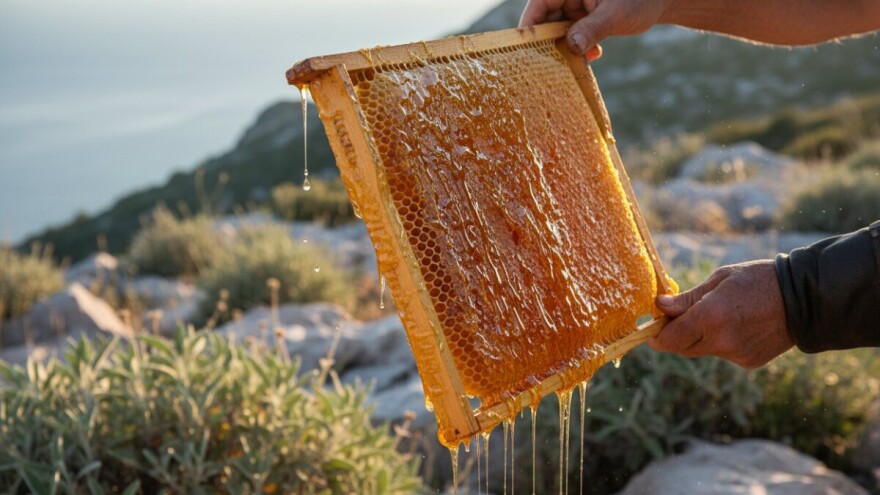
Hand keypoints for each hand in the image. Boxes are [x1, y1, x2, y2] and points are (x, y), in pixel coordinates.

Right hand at [519, 0, 674, 58]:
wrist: (662, 1)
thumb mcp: (616, 14)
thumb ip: (593, 29)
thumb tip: (571, 46)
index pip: (541, 3)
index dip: (530, 24)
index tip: (524, 47)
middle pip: (546, 19)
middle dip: (549, 42)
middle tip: (550, 64)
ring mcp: (577, 7)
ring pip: (559, 31)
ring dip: (566, 48)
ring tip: (575, 61)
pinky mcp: (585, 20)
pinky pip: (573, 36)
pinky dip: (579, 48)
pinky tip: (593, 54)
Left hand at [650, 260, 793, 368]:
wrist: (804, 299)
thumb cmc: (759, 280)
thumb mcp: (720, 280)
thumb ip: (688, 298)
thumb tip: (660, 306)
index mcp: (710, 316)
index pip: (668, 339)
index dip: (656, 335)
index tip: (654, 325)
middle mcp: (721, 340)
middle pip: (681, 348)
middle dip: (675, 335)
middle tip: (680, 317)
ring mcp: (736, 354)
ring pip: (701, 351)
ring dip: (699, 338)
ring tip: (719, 315)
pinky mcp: (748, 362)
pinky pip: (722, 354)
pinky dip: (721, 342)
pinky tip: (739, 325)